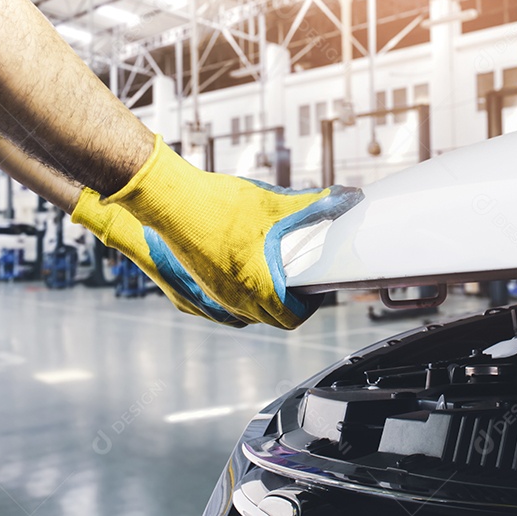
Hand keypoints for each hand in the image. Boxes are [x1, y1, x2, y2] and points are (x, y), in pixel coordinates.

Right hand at [83, 138, 363, 328]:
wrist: (167, 202)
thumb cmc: (218, 203)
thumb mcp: (273, 203)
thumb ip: (314, 205)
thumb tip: (349, 198)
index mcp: (257, 285)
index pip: (292, 316)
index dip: (308, 305)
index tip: (312, 289)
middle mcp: (233, 301)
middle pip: (270, 318)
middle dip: (286, 303)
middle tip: (294, 280)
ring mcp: (207, 300)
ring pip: (242, 317)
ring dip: (259, 304)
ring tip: (268, 278)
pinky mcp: (186, 295)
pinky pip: (217, 310)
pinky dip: (231, 301)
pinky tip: (235, 279)